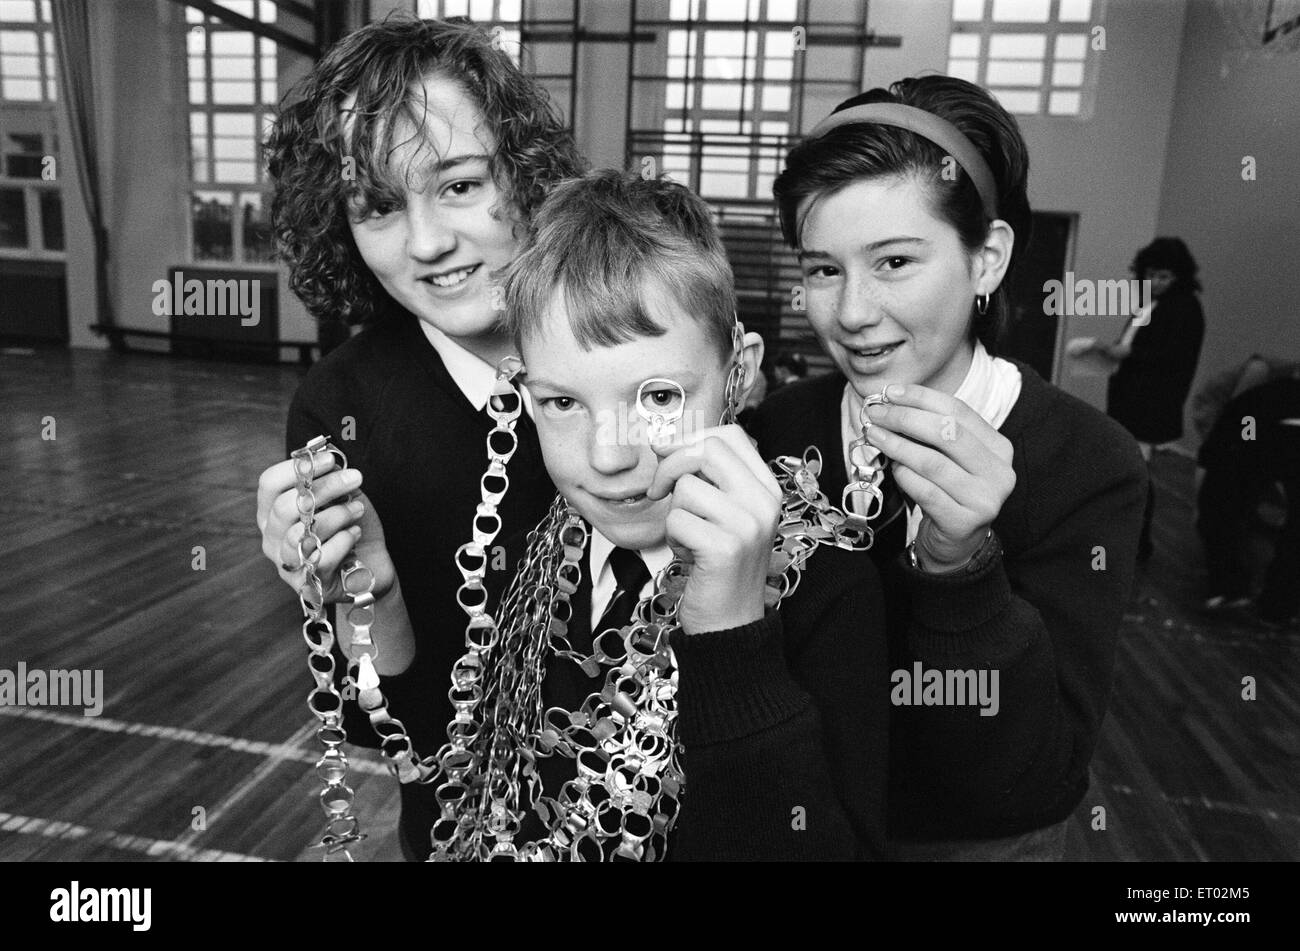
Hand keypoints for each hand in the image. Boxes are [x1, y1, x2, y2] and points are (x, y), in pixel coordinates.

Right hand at [256, 453, 394, 602]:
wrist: (372, 568)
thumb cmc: (350, 528)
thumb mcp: (341, 499)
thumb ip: (329, 480)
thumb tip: (328, 460)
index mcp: (273, 513)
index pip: (268, 484)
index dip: (296, 467)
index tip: (329, 459)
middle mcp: (272, 539)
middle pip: (284, 506)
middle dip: (324, 488)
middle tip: (355, 478)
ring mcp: (287, 563)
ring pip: (301, 533)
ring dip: (337, 515)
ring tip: (359, 508)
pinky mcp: (307, 585)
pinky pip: (322, 557)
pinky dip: (343, 540)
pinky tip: (355, 534)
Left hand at [646, 425, 781, 634]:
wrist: (732, 622)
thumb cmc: (719, 565)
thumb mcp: (725, 513)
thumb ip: (708, 477)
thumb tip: (664, 440)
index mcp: (767, 488)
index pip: (729, 436)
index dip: (690, 437)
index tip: (667, 452)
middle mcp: (764, 502)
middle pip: (706, 449)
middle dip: (670, 465)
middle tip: (660, 491)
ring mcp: (747, 524)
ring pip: (685, 487)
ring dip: (674, 513)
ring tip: (689, 537)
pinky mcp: (725, 547)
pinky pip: (675, 520)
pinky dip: (672, 539)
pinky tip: (689, 557)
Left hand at [863, 383, 1014, 571]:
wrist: (956, 542)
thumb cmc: (948, 491)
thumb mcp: (948, 457)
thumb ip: (931, 431)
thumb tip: (890, 402)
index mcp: (998, 447)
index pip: (958, 411)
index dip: (922, 397)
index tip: (891, 392)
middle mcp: (999, 471)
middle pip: (947, 432)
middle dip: (905, 418)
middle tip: (877, 414)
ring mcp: (985, 498)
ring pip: (933, 462)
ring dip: (897, 445)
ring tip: (875, 436)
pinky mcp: (964, 521)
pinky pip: (925, 491)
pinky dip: (904, 476)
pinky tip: (892, 468)